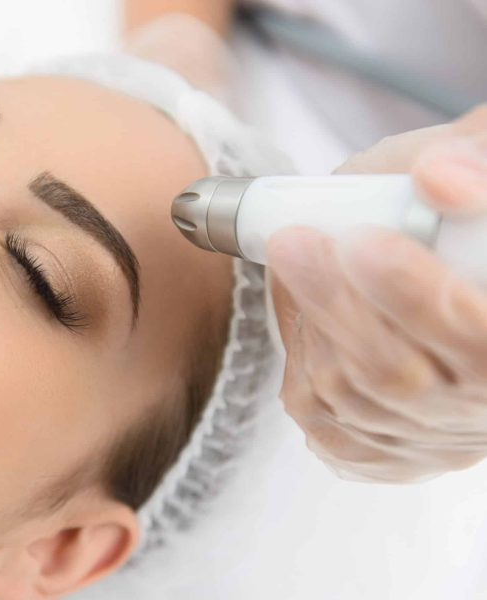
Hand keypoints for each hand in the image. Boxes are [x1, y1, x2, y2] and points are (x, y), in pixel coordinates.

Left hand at [267, 105, 486, 482]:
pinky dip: (301, 365)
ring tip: (297, 259)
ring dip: (310, 325)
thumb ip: (473, 158)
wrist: (449, 275)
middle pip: (393, 374)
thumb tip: (439, 176)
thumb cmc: (460, 226)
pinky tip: (308, 319)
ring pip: (349, 395)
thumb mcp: (478, 168)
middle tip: (294, 242)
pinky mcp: (386, 448)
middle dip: (333, 301)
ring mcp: (431, 434)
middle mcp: (478, 400)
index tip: (362, 241)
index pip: (474, 338)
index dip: (414, 294)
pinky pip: (323, 420)